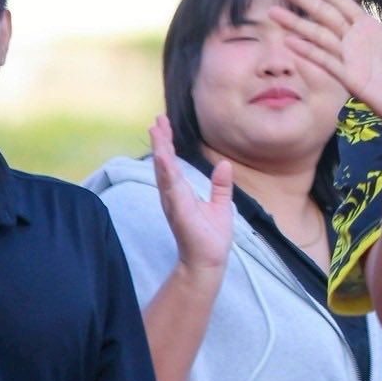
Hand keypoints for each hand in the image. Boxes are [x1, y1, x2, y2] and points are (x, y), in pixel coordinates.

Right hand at [149, 114, 232, 274]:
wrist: (210, 261)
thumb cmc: (212, 237)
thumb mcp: (221, 205)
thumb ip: (221, 186)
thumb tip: (225, 164)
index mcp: (181, 193)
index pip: (172, 163)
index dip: (168, 143)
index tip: (164, 124)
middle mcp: (173, 195)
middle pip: (164, 162)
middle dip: (160, 141)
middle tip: (157, 119)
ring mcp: (174, 202)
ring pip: (164, 171)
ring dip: (160, 149)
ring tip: (156, 129)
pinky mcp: (178, 210)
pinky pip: (171, 187)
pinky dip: (166, 170)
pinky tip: (162, 156)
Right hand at [266, 0, 381, 141]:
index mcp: (370, 28)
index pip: (339, 1)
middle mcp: (356, 42)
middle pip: (323, 14)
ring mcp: (351, 61)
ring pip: (319, 36)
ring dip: (296, 24)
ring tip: (272, 11)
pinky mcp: (352, 80)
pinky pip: (327, 63)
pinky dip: (309, 52)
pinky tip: (291, 42)